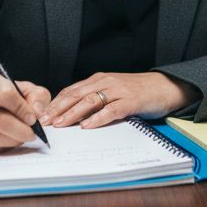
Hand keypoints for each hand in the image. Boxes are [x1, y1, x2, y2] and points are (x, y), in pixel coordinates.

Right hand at [0, 71, 50, 152]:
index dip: (22, 109)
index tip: (33, 119)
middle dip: (19, 130)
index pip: (5, 95)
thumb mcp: (25, 89)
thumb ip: (37, 97)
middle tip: (32, 134)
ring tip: (22, 137)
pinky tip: (9, 140)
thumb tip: (37, 113)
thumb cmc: (6, 95)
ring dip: (12, 140)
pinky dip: (1, 146)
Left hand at [43, 72, 198, 128]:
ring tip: (61, 124)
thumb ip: (94, 99)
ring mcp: (118, 90)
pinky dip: (98, 118)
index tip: (42, 115)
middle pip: (76, 95)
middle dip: (58, 109)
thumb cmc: (136, 91)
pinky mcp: (131, 101)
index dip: (55, 103)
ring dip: (73, 113)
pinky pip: (111, 110)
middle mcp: (105, 82)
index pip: (71, 91)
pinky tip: (88, 126)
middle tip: (45, 121)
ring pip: (90, 101)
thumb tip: (71, 115)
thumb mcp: (111, 91)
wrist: (164, 86)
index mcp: (97, 80)